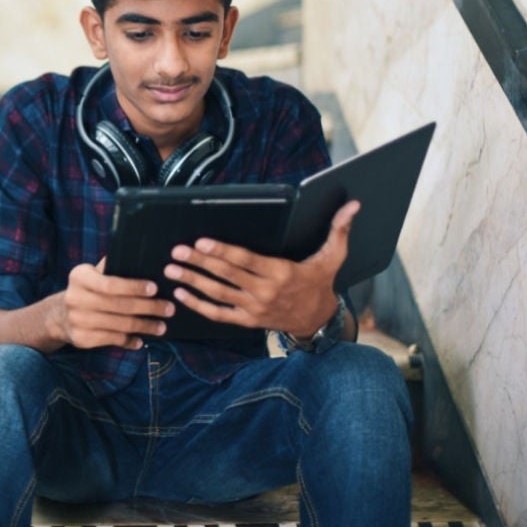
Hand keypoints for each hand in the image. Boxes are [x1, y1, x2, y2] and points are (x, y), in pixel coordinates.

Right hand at [53, 258, 175, 349]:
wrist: (60, 316)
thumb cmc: (88, 290)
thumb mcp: (93, 274)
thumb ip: (111, 266)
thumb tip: (143, 256)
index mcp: (79, 277)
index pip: (110, 283)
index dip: (134, 287)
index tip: (155, 288)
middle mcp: (75, 298)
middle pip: (119, 305)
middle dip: (148, 307)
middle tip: (169, 308)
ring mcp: (77, 321)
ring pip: (119, 325)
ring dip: (144, 326)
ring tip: (161, 326)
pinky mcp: (82, 339)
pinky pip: (113, 340)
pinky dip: (130, 340)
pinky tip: (141, 339)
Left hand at [163, 200, 358, 336]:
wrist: (318, 320)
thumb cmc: (321, 282)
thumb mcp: (333, 257)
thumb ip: (339, 230)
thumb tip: (354, 205)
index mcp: (281, 273)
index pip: (246, 260)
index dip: (223, 252)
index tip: (202, 242)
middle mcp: (265, 292)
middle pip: (227, 275)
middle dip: (199, 263)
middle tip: (178, 251)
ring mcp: (253, 308)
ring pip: (218, 294)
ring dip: (193, 281)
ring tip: (172, 268)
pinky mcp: (246, 321)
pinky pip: (218, 314)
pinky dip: (198, 306)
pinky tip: (180, 294)